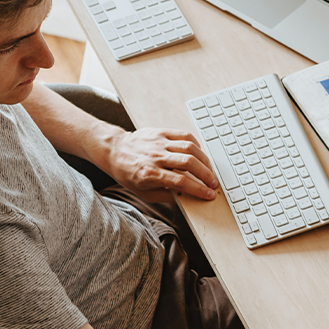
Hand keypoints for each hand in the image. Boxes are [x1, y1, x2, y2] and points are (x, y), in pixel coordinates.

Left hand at [100, 128, 218, 202]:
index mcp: (150, 174)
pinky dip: (196, 145)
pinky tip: (200, 154)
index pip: (181, 182)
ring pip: (189, 148)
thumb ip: (166, 196)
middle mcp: (156, 157)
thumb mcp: (143, 193)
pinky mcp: (161, 132)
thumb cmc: (128, 173)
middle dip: (206, 175)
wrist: (114, 151)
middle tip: (213, 183)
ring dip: (204, 160)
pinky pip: (184, 135)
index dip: (198, 189)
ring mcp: (159, 143)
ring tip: (209, 170)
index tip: (209, 194)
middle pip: (189, 164)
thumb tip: (187, 196)